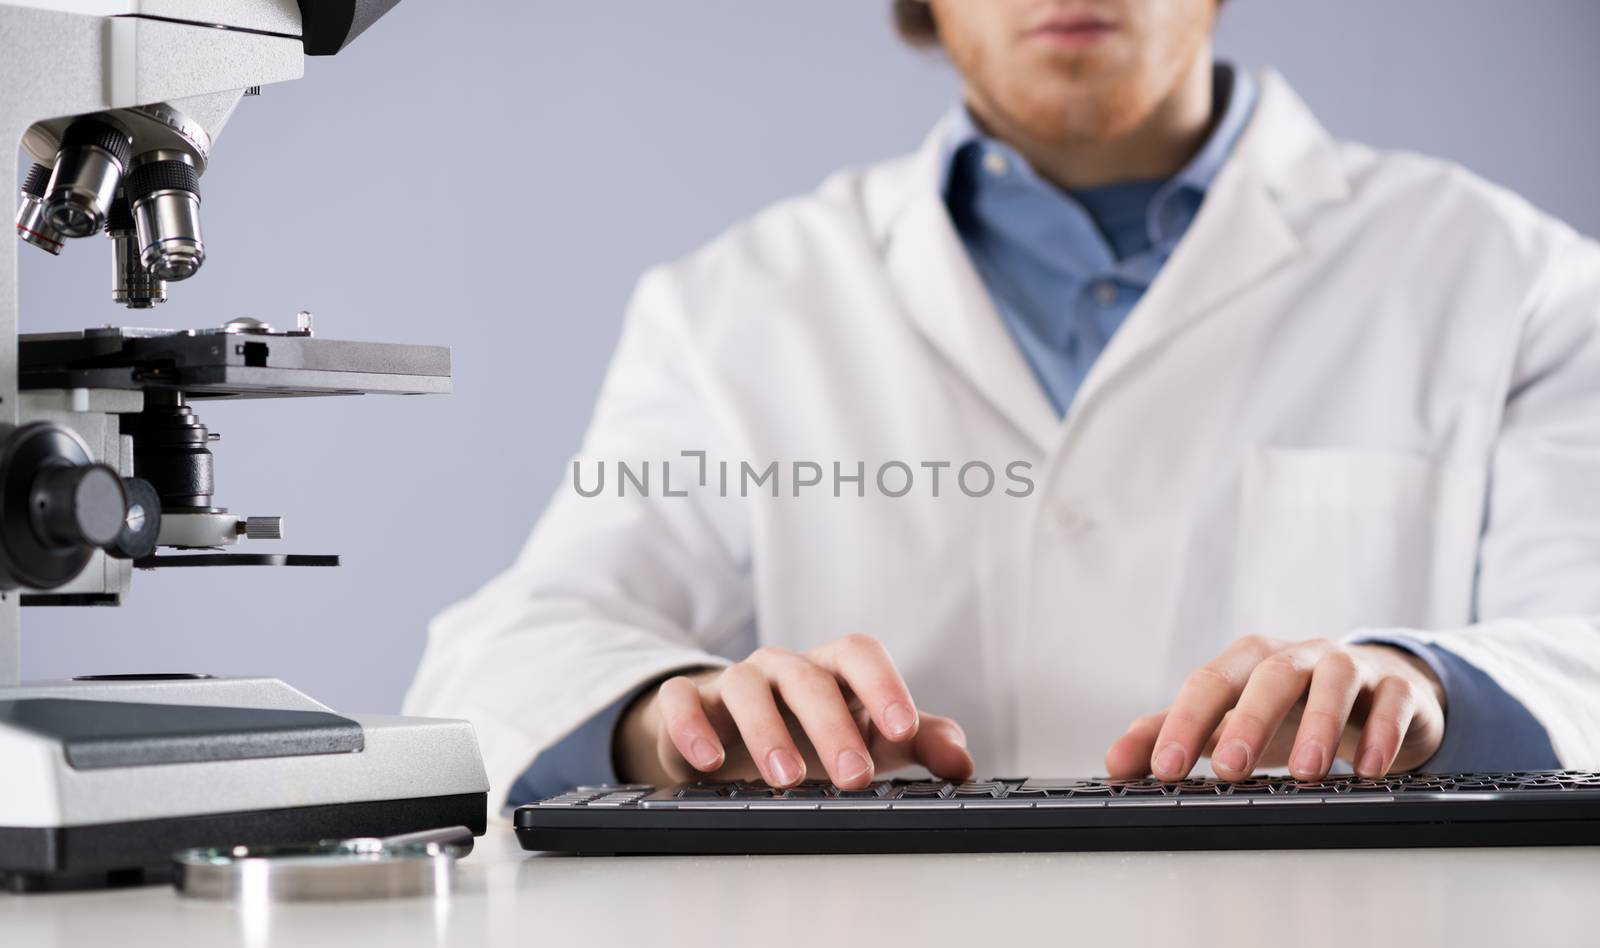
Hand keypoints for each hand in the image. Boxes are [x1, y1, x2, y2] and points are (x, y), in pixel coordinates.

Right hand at [614, 634, 974, 788]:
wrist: (729, 733)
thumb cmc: (810, 732)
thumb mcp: (868, 737)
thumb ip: (920, 742)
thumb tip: (963, 761)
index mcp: (833, 669)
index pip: (860, 655)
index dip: (883, 684)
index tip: (902, 728)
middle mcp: (785, 667)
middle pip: (809, 678)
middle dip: (832, 726)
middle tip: (852, 776)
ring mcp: (735, 680)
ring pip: (746, 686)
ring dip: (767, 731)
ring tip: (785, 780)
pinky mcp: (689, 701)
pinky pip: (683, 701)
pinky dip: (693, 727)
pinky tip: (708, 762)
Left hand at [1106, 636, 1446, 781]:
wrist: (1377, 693)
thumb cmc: (1290, 709)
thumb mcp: (1230, 721)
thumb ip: (1170, 735)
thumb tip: (1115, 762)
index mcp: (1248, 662)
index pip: (1209, 684)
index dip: (1185, 724)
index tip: (1166, 769)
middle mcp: (1297, 656)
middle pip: (1269, 674)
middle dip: (1249, 720)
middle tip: (1232, 770)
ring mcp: (1349, 667)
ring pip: (1333, 681)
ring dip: (1319, 725)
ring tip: (1306, 773)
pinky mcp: (1396, 689)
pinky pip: (1391, 702)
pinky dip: (1381, 732)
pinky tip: (1367, 769)